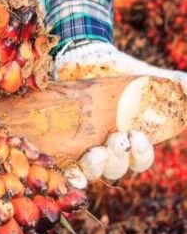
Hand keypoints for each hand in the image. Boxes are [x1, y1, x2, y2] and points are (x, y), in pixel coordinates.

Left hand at [51, 41, 178, 186]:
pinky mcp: (57, 145)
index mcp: (128, 142)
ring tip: (95, 151)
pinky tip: (71, 173)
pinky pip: (63, 169)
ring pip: (90, 172)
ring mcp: (80, 149)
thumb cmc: (118, 73)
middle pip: (114, 169)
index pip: (139, 161)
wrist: (81, 59)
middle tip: (115, 138)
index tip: (136, 135)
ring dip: (95, 167)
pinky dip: (69, 175)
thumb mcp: (149, 78)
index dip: (140, 154)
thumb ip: (177, 85)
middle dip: (117, 157)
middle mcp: (105, 150)